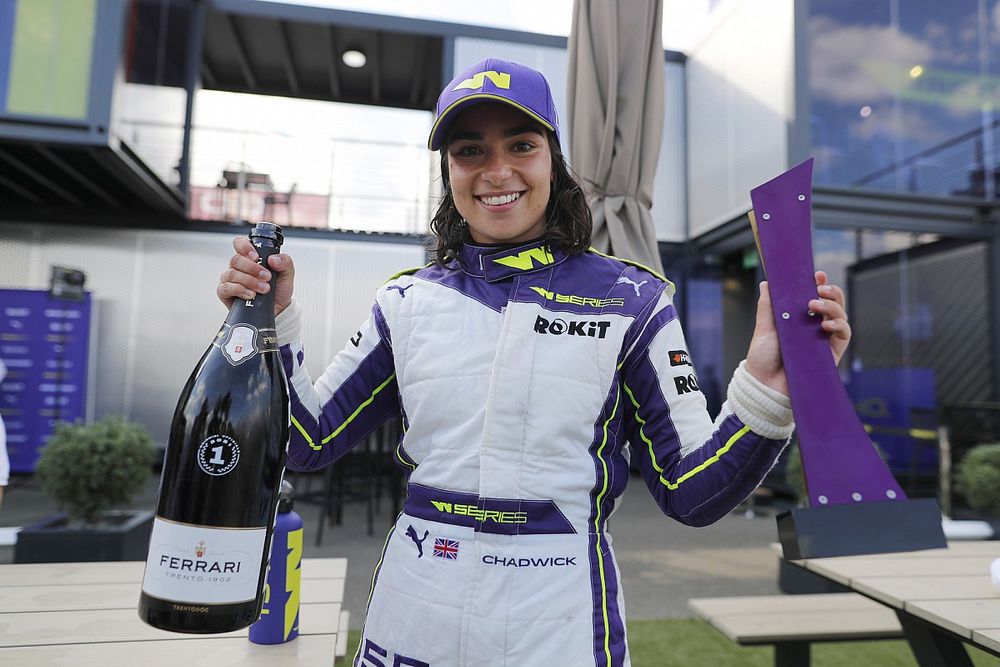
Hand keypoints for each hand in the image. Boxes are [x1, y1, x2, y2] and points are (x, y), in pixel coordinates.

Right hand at [216, 236, 295, 316]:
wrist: (278, 310)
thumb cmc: (279, 291)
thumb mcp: (287, 274)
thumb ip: (285, 262)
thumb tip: (273, 259)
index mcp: (251, 258)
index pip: (240, 243)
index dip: (245, 247)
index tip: (256, 257)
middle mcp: (239, 267)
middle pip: (236, 259)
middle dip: (253, 269)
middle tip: (267, 277)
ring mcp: (230, 279)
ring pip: (232, 274)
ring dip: (249, 281)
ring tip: (263, 289)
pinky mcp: (225, 293)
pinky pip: (226, 288)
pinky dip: (239, 290)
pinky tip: (251, 295)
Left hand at [744, 271, 850, 394]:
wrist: (765, 384)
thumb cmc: (764, 357)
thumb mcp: (764, 327)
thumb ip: (768, 305)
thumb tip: (768, 283)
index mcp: (800, 318)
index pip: (816, 296)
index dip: (820, 284)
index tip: (817, 275)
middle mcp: (815, 327)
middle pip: (833, 303)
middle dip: (830, 292)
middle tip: (819, 288)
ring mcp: (824, 340)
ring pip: (841, 316)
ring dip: (833, 306)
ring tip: (815, 305)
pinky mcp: (831, 353)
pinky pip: (844, 335)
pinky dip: (839, 326)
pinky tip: (826, 325)